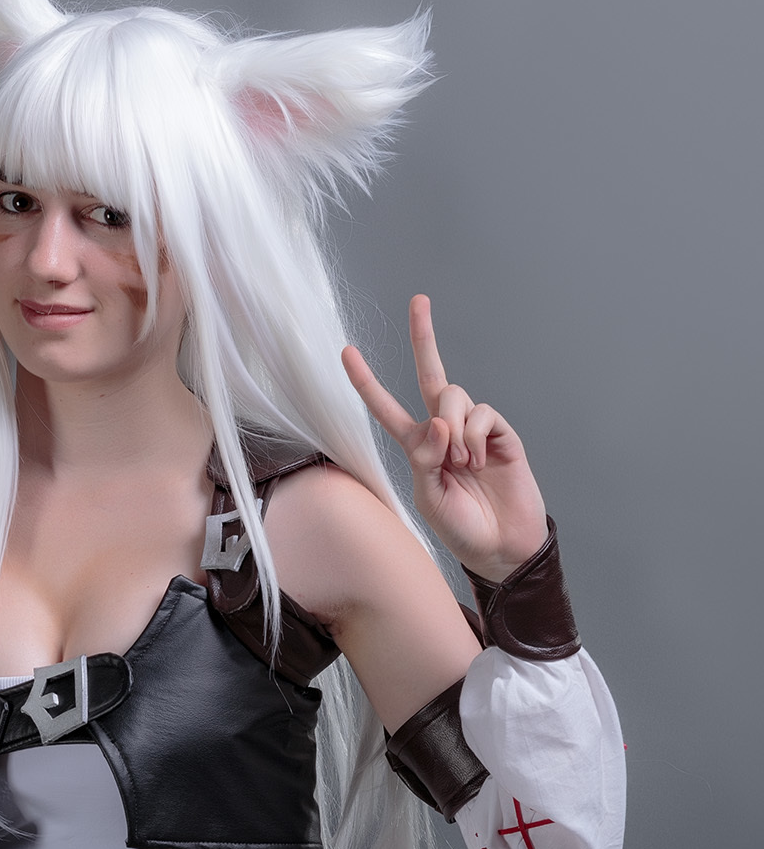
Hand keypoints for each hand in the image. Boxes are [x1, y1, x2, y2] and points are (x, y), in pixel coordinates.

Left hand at [342, 295, 548, 580]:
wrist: (502, 547)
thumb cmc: (461, 528)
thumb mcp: (428, 497)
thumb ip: (425, 459)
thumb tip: (438, 420)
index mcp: (418, 446)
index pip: (387, 408)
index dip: (367, 382)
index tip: (347, 352)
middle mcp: (445, 430)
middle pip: (432, 375)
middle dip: (424, 337)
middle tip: (418, 301)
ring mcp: (474, 429)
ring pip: (454, 398)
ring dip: (453, 430)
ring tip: (462, 465)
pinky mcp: (500, 433)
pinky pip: (481, 415)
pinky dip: (475, 438)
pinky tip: (480, 462)